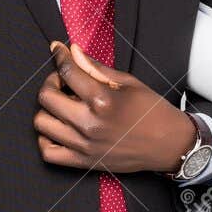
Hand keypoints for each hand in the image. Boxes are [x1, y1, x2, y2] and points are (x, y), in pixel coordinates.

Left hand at [34, 40, 196, 175]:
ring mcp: (84, 145)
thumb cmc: (151, 111)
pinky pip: (48, 153)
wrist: (169, 145)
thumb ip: (96, 68)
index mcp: (102, 100)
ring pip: (41, 123)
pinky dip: (45, 139)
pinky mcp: (84, 162)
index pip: (67, 71)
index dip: (59, 56)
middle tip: (63, 81)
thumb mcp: (128, 82)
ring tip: (62, 104)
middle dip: (51, 81)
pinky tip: (58, 127)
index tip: (57, 50)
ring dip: (47, 109)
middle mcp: (89, 124)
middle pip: (46, 97)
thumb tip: (73, 51)